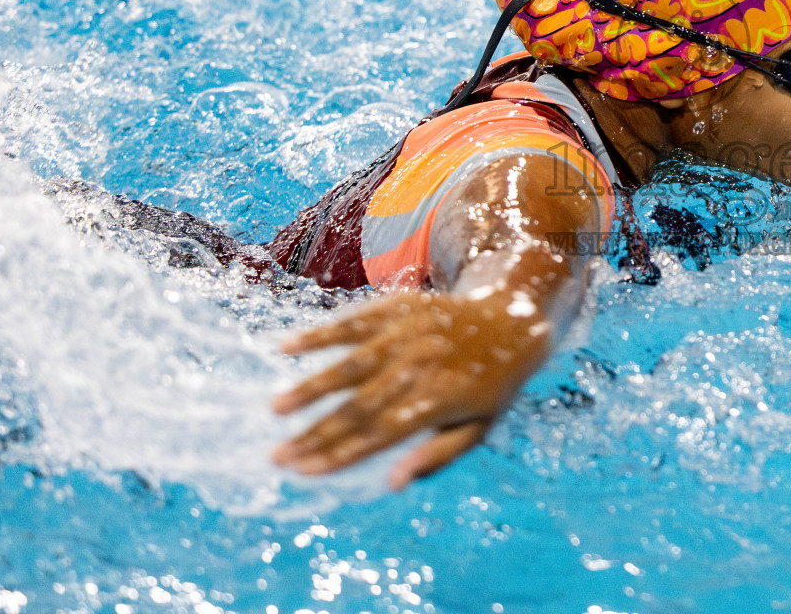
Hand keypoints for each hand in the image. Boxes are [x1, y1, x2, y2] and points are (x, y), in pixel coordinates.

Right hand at [270, 288, 552, 488]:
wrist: (512, 317)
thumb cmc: (491, 383)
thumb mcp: (478, 427)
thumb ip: (436, 455)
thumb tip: (392, 484)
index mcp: (441, 398)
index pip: (381, 434)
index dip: (341, 454)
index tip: (304, 472)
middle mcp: (422, 364)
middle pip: (361, 405)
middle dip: (316, 433)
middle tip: (277, 456)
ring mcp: (410, 332)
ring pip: (352, 362)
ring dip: (311, 386)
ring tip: (277, 409)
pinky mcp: (400, 307)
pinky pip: (354, 321)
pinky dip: (321, 334)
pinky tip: (287, 348)